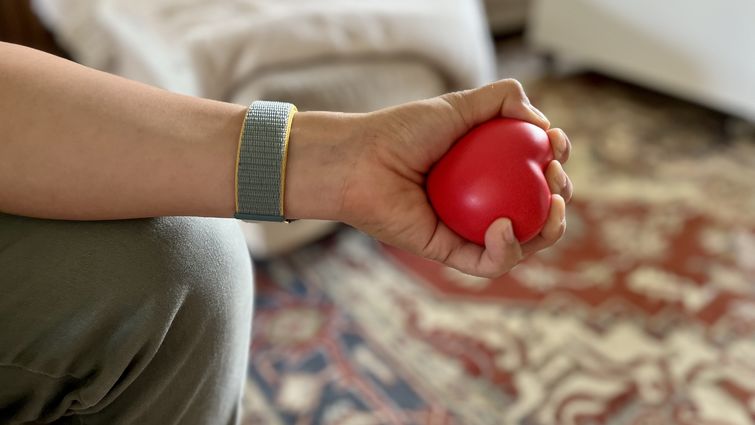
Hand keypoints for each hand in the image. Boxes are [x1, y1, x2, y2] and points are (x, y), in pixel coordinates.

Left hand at [286, 79, 572, 277]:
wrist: (361, 161)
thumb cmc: (402, 131)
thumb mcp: (459, 104)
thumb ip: (503, 99)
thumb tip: (543, 124)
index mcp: (488, 172)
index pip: (536, 175)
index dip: (557, 163)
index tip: (556, 144)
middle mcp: (482, 203)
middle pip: (538, 212)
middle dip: (562, 198)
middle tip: (553, 177)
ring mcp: (468, 231)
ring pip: (523, 244)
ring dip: (551, 231)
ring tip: (552, 205)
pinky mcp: (450, 254)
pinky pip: (490, 263)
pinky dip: (506, 249)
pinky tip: (502, 225)